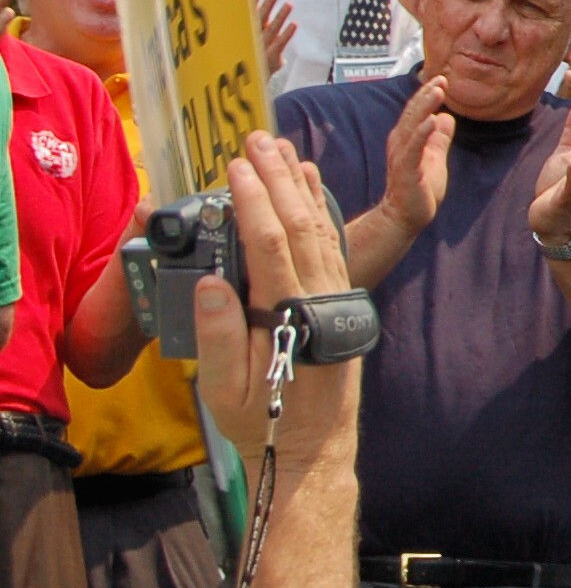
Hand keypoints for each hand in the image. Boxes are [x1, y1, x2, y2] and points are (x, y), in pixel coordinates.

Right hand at [196, 131, 360, 465]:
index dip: (255, 202)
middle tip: (256, 139)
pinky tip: (309, 186)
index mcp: (293, 315)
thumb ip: (221, 336)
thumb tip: (213, 282)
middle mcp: (323, 297)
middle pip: (302, 224)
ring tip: (280, 149)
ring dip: (300, 186)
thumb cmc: (266, 422)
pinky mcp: (340, 299)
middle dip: (278, 178)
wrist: (315, 448)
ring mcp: (337, 296)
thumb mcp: (227, 391)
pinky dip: (319, 209)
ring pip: (322, 228)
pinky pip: (332, 243)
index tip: (237, 167)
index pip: (273, 245)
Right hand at [254, 0, 296, 76]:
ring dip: (280, 16)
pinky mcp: (271, 57)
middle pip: (259, 18)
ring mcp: (261, 47)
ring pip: (271, 29)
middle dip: (266, 5)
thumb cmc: (251, 51)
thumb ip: (255, 11)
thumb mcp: (251, 31)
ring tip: (289, 4)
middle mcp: (252, 36)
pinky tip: (294, 24)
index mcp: (246, 29)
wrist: (249, 79)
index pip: (249, 10)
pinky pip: (280, 44)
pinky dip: (287, 34)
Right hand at [379, 75, 453, 237]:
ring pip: (413, 126)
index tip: (442, 79)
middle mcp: (400, 143)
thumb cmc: (419, 188)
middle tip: (441, 78)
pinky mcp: (406, 170)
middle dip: (427, 94)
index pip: (417, 111)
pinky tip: (432, 121)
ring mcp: (402, 156)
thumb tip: (447, 117)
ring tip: (437, 91)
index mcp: (406, 139)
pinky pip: (414, 148)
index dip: (427, 94)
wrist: (405, 217)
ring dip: (425, 107)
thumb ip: (439, 138)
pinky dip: (422, 133)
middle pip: (413, 113)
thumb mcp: (434, 157)